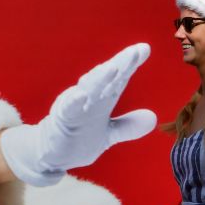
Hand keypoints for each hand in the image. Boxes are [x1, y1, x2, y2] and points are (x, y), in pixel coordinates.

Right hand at [0, 43, 155, 185]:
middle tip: (135, 51)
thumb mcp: (109, 134)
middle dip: (120, 64)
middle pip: (106, 78)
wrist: (51, 155)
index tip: (144, 49)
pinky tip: (81, 95)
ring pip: (88, 90)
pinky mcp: (61, 120)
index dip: (130, 64)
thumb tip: (153, 117)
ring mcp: (74, 107)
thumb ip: (128, 125)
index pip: (118, 79)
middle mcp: (89, 98)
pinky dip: (74, 102)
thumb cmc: (79, 139)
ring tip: (113, 68)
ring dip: (99, 78)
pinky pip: (68, 110)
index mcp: (101, 100)